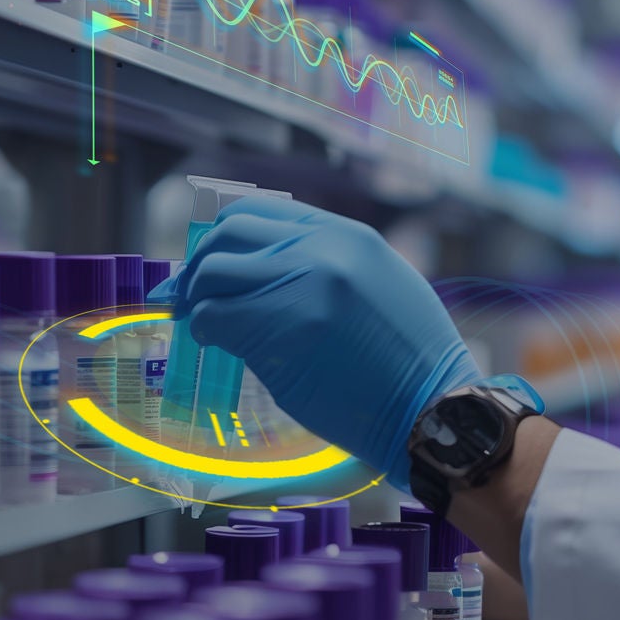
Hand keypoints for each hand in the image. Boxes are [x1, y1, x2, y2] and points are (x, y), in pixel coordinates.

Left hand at [154, 195, 480, 486]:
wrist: (431, 407)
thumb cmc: (412, 360)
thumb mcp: (382, 283)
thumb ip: (329, 264)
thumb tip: (270, 268)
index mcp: (345, 235)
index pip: (262, 212)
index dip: (227, 237)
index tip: (212, 261)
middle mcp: (319, 249)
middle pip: (229, 233)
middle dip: (201, 262)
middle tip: (188, 292)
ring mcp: (297, 286)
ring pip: (213, 273)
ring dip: (196, 298)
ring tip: (200, 322)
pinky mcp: (277, 330)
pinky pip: (213, 318)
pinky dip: (203, 330)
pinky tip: (213, 344)